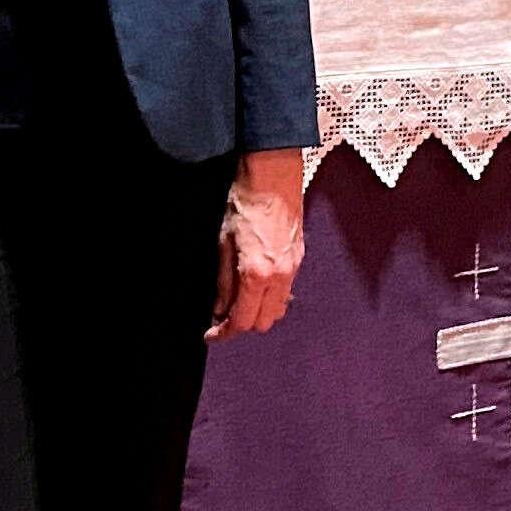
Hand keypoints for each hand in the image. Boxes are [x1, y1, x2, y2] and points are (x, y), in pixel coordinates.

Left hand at [208, 151, 306, 339]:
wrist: (272, 175)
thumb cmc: (244, 203)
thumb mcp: (223, 244)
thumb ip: (223, 282)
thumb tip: (219, 309)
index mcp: (257, 274)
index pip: (242, 321)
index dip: (224, 333)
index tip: (211, 334)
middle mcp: (279, 277)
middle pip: (263, 322)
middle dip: (242, 324)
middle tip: (222, 316)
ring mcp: (293, 268)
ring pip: (278, 309)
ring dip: (258, 312)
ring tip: (239, 301)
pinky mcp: (299, 258)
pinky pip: (286, 291)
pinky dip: (270, 297)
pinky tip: (256, 285)